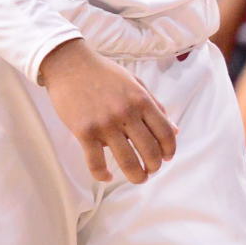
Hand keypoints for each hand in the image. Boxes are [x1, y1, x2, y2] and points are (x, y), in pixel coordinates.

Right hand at [38, 39, 176, 184]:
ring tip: (138, 178)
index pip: (165, 132)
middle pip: (149, 149)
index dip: (169, 149)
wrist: (70, 65)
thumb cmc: (105, 74)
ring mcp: (105, 124)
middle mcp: (127, 113)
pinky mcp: (83, 132)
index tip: (167, 158)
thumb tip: (175, 130)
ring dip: (135, 175)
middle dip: (154, 165)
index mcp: (142, 101)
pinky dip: (102, 174)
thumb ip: (156, 107)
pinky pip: (95, 161)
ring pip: (126, 159)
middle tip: (152, 170)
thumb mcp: (136, 84)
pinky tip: (107, 177)